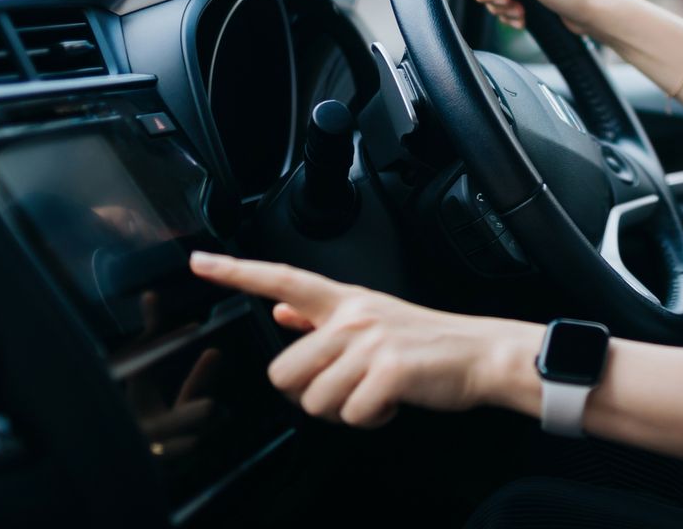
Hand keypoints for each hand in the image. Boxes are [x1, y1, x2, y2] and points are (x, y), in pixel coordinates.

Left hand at [188, 252, 534, 427]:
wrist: (482, 353)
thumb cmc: (428, 342)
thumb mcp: (374, 318)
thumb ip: (321, 315)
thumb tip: (282, 308)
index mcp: (347, 301)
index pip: (282, 279)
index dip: (237, 272)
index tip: (200, 262)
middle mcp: (353, 317)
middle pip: (285, 372)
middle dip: (311, 393)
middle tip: (347, 387)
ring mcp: (371, 343)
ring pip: (314, 400)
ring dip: (342, 411)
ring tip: (374, 393)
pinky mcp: (389, 371)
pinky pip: (351, 415)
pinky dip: (371, 420)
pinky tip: (390, 403)